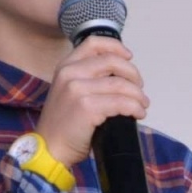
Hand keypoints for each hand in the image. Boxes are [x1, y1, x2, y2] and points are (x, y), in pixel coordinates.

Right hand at [34, 35, 146, 166]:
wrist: (49, 148)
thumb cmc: (62, 125)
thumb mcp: (68, 92)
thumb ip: (87, 79)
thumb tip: (120, 77)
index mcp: (66, 67)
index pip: (93, 43)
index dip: (116, 47)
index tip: (129, 57)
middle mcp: (70, 73)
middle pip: (113, 61)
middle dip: (133, 74)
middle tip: (140, 89)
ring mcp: (77, 89)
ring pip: (121, 84)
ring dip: (138, 95)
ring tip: (142, 105)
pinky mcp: (87, 107)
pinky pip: (121, 102)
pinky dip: (135, 107)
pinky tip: (138, 113)